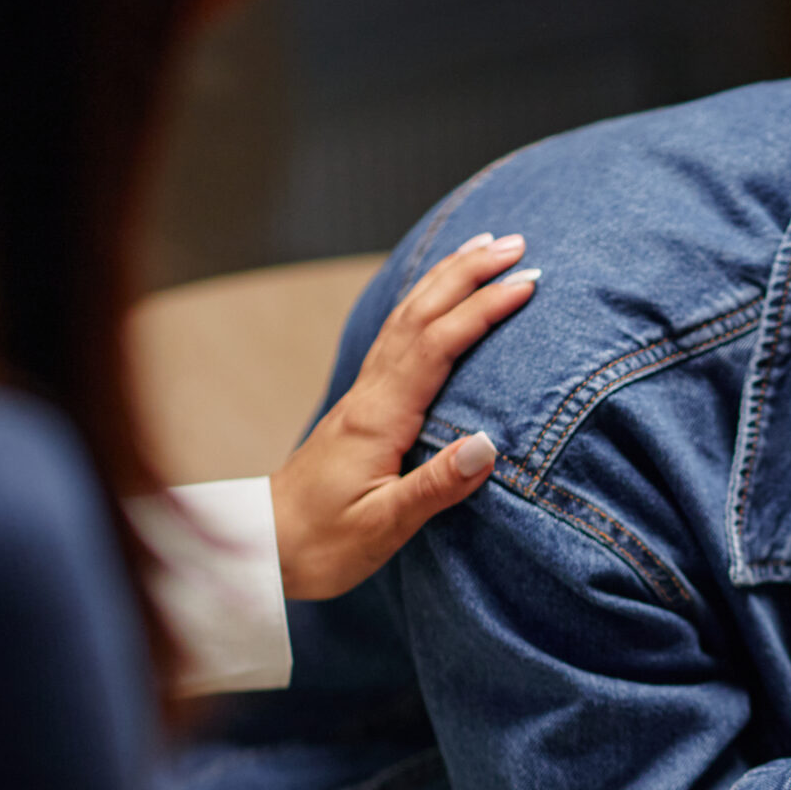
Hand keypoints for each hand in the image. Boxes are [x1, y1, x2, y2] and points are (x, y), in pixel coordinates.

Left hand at [267, 232, 538, 598]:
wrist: (264, 546)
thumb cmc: (322, 543)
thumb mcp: (383, 526)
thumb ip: (435, 486)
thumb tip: (489, 446)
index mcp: (381, 417)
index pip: (439, 346)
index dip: (483, 310)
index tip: (526, 284)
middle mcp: (371, 395)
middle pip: (421, 315)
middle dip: (467, 274)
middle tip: (514, 243)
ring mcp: (364, 397)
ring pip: (406, 319)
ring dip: (445, 280)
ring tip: (481, 249)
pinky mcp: (362, 407)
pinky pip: (397, 339)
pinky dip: (423, 306)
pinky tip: (435, 298)